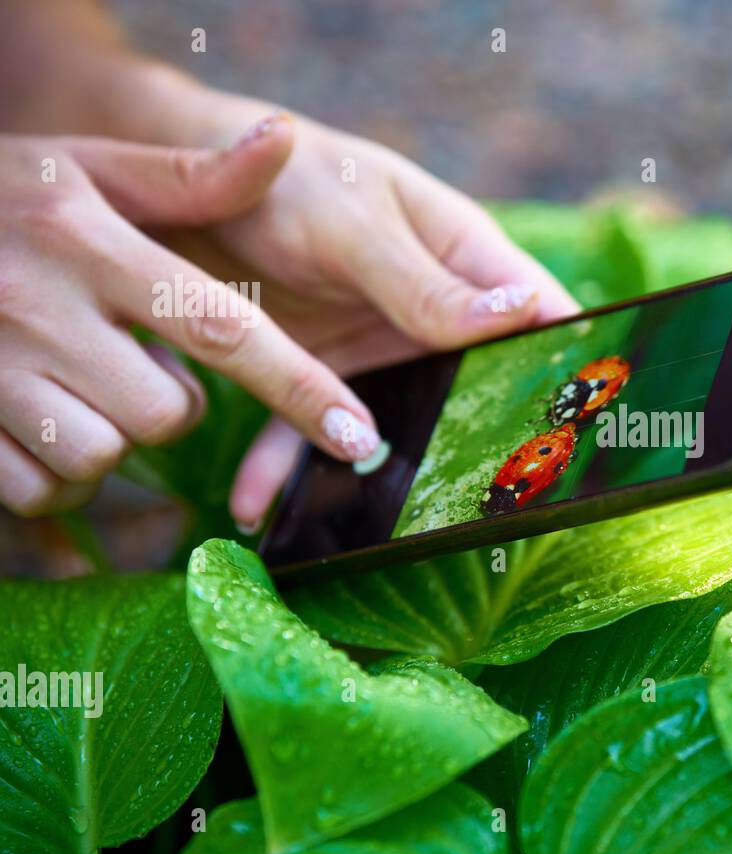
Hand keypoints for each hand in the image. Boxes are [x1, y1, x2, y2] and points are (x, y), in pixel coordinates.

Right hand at [0, 125, 382, 516]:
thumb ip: (190, 177)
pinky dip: (53, 474)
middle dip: (171, 402)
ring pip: (104, 458)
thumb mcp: (85, 171)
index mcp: (90, 245)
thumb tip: (287, 141)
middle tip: (126, 359)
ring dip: (108, 437)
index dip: (300, 388)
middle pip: (168, 413)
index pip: (223, 329)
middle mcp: (42, 311)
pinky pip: (41, 492)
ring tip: (72, 383)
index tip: (357, 434)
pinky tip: (31, 417)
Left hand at [151, 108, 580, 532]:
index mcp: (466, 259)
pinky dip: (286, 470)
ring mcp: (377, 349)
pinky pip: (312, 434)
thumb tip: (525, 313)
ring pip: (399, 425)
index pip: (544, 315)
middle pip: (480, 387)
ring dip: (381, 476)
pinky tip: (256, 506)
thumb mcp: (357, 230)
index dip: (574, 366)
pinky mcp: (318, 374)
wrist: (178, 189)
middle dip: (483, 446)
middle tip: (488, 504)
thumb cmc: (285, 179)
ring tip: (372, 532)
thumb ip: (428, 285)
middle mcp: (433, 312)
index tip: (593, 427)